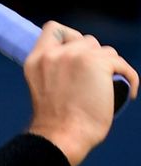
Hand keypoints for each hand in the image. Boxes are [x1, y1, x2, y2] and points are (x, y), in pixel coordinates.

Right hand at [26, 21, 138, 165]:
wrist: (61, 135)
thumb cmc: (54, 122)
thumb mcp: (43, 87)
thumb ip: (53, 69)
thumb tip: (79, 64)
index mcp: (36, 59)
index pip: (52, 29)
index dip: (68, 37)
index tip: (75, 54)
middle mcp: (55, 53)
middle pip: (85, 40)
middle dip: (93, 57)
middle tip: (95, 79)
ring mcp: (76, 56)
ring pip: (106, 51)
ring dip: (110, 67)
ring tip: (109, 87)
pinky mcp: (99, 63)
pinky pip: (122, 65)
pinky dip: (130, 78)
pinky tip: (129, 92)